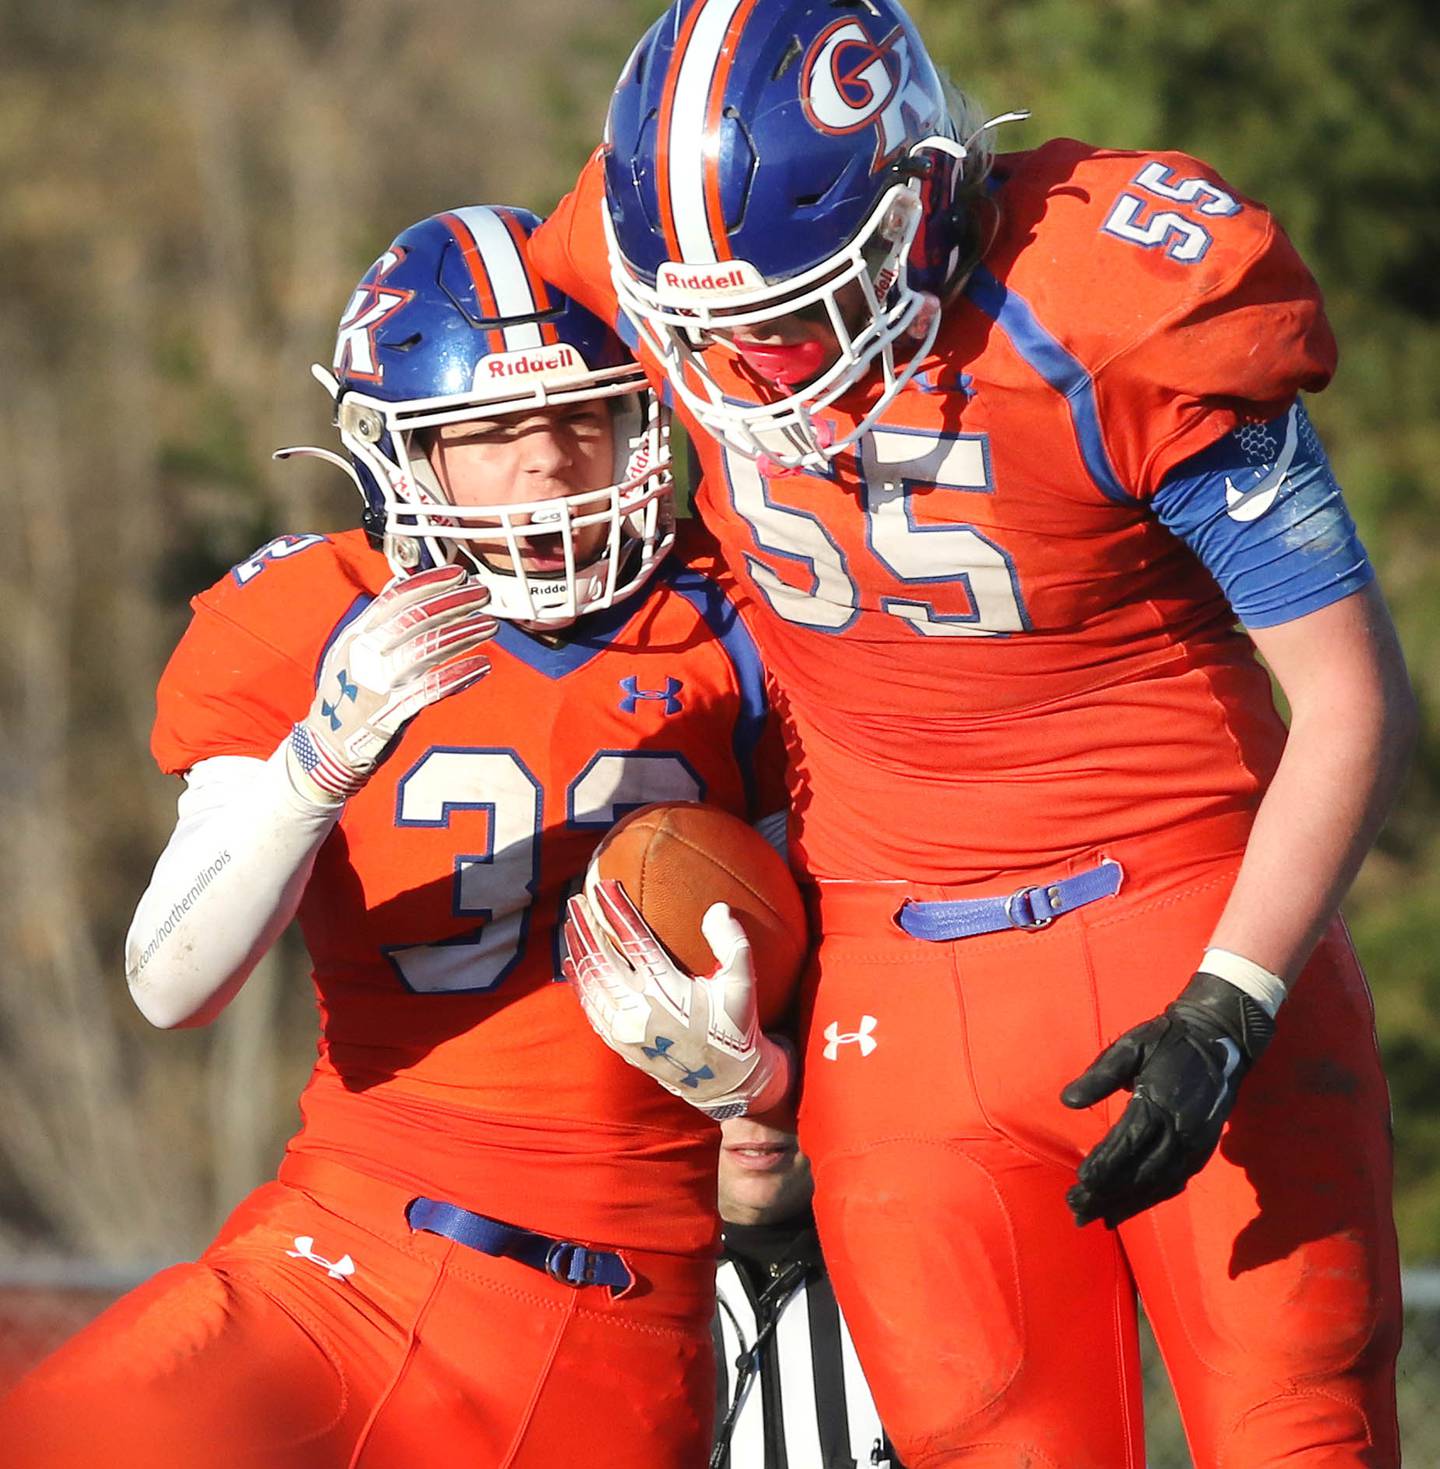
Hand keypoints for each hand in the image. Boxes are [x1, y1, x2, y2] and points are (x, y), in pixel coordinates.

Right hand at [289, 564, 495, 800]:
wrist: (327, 745)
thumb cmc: (346, 694)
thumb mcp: (351, 650)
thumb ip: (377, 620)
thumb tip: (402, 586)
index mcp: (358, 635)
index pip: (395, 598)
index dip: (430, 582)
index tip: (460, 574)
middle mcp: (366, 654)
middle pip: (415, 618)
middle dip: (453, 602)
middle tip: (482, 594)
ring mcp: (378, 683)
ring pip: (425, 649)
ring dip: (462, 634)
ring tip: (489, 625)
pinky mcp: (391, 712)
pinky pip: (429, 691)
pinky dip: (457, 676)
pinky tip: (481, 666)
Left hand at [563, 879, 792, 1119]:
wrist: (725, 1083)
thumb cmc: (736, 1028)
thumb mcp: (744, 985)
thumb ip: (732, 944)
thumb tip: (717, 907)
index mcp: (669, 991)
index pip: (634, 940)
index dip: (616, 910)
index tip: (603, 886)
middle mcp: (641, 1010)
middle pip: (602, 958)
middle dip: (587, 925)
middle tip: (577, 898)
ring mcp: (626, 1029)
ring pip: (591, 981)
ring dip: (579, 949)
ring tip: (572, 922)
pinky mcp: (620, 1044)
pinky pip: (590, 1008)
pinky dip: (578, 982)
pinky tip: (573, 963)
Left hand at [1060, 971, 1275, 1227]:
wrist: (1219, 1039)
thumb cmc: (1167, 1040)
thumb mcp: (1130, 1046)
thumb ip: (1099, 1075)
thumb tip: (1067, 1101)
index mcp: (1157, 1103)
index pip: (1126, 1144)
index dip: (1103, 1166)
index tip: (1079, 1183)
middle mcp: (1179, 1131)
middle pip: (1139, 1172)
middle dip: (1107, 1194)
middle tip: (1076, 1209)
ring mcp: (1194, 1144)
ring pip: (1158, 1184)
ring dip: (1127, 1204)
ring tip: (1097, 1218)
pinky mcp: (1203, 1150)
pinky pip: (1176, 1182)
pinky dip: (1152, 1199)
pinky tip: (1130, 1208)